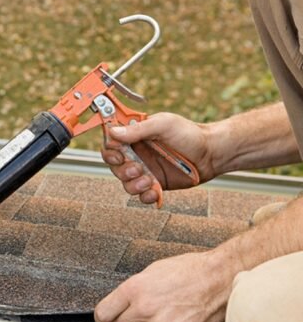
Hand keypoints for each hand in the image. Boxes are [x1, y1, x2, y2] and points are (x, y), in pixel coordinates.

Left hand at [94, 250, 233, 321]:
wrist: (222, 278)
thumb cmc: (190, 270)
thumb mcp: (153, 271)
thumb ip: (134, 289)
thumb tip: (119, 303)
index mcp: (135, 288)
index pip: (104, 313)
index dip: (102, 318)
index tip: (104, 321)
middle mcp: (145, 308)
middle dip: (125, 321)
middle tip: (138, 314)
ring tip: (159, 316)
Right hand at [101, 113, 217, 204]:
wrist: (211, 154)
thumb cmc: (189, 134)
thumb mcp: (163, 125)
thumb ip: (137, 130)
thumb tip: (113, 132)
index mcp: (135, 137)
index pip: (111, 144)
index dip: (110, 152)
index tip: (120, 155)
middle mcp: (137, 154)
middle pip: (114, 167)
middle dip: (123, 171)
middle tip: (138, 169)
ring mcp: (145, 171)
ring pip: (125, 184)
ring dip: (134, 185)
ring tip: (149, 180)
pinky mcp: (155, 185)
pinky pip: (141, 196)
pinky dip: (146, 196)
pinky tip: (155, 191)